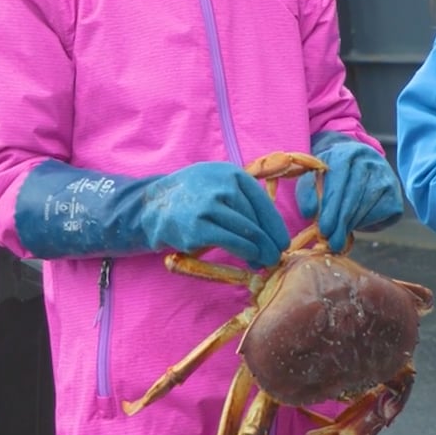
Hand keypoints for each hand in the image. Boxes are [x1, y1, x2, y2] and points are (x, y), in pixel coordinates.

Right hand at [137, 162, 290, 268]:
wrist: (153, 206)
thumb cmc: (192, 197)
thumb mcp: (217, 182)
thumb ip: (241, 198)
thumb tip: (270, 230)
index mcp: (230, 173)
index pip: (261, 201)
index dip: (275, 224)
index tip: (282, 240)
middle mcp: (221, 186)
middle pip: (255, 219)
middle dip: (269, 241)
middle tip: (276, 256)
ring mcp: (209, 206)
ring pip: (246, 231)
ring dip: (260, 250)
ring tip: (265, 261)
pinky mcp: (198, 228)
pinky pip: (231, 242)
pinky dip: (245, 253)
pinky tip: (250, 259)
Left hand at [295, 136, 404, 249]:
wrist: (359, 166)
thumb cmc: (332, 177)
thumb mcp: (315, 178)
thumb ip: (308, 192)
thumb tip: (309, 212)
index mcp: (346, 153)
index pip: (338, 180)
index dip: (330, 207)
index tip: (323, 229)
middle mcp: (369, 161)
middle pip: (354, 195)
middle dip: (341, 222)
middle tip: (332, 242)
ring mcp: (386, 176)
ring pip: (367, 205)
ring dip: (352, 225)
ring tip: (339, 237)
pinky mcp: (395, 193)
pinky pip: (381, 213)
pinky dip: (366, 223)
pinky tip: (355, 223)